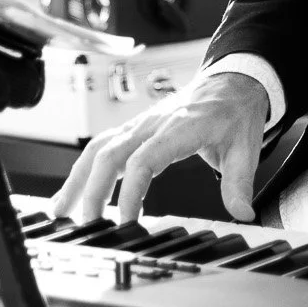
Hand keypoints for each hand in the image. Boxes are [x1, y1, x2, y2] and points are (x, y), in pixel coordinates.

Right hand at [48, 72, 269, 225]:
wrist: (232, 81)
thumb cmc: (235, 113)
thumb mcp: (246, 148)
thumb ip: (239, 183)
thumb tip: (242, 213)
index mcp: (178, 127)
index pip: (143, 161)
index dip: (130, 193)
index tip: (126, 223)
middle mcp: (151, 124)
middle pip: (109, 154)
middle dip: (93, 191)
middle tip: (87, 225)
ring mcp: (139, 124)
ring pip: (98, 148)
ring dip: (77, 179)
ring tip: (61, 210)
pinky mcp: (134, 128)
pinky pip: (101, 146)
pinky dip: (84, 169)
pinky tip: (73, 192)